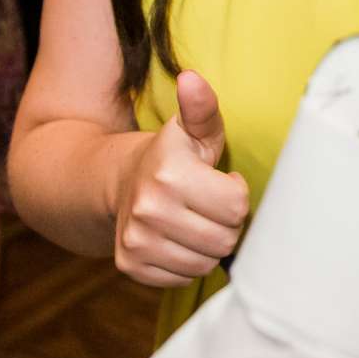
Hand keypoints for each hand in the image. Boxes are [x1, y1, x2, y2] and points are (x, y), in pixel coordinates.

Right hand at [110, 70, 251, 287]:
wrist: (122, 180)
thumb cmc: (174, 154)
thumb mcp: (194, 128)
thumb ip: (202, 107)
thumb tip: (191, 78)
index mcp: (170, 171)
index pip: (236, 206)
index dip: (236, 194)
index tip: (223, 182)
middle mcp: (148, 208)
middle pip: (223, 240)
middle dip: (226, 224)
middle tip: (211, 206)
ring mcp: (136, 239)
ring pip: (204, 264)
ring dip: (208, 246)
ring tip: (196, 221)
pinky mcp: (130, 264)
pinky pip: (181, 278)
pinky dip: (186, 263)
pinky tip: (178, 239)